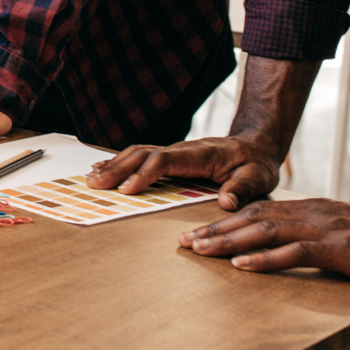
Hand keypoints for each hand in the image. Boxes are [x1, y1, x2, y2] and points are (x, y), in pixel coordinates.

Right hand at [86, 135, 281, 210]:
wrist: (255, 147)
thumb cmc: (255, 164)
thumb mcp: (257, 178)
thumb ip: (242, 189)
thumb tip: (226, 202)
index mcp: (199, 154)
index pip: (164, 160)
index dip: (144, 174)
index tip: (127, 190)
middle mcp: (181, 149)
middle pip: (142, 154)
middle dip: (117, 169)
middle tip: (95, 185)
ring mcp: (173, 151)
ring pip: (136, 153)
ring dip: (114, 165)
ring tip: (92, 178)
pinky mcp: (170, 157)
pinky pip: (139, 156)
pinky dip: (119, 162)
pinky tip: (104, 169)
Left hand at [178, 198, 349, 286]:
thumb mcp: (335, 227)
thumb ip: (308, 230)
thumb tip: (280, 240)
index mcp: (307, 208)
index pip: (257, 211)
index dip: (225, 221)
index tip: (198, 231)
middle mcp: (307, 213)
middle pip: (251, 219)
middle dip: (216, 231)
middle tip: (186, 242)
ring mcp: (320, 229)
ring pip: (263, 232)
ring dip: (229, 243)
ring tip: (201, 251)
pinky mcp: (335, 248)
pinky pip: (293, 252)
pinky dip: (264, 259)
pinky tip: (242, 265)